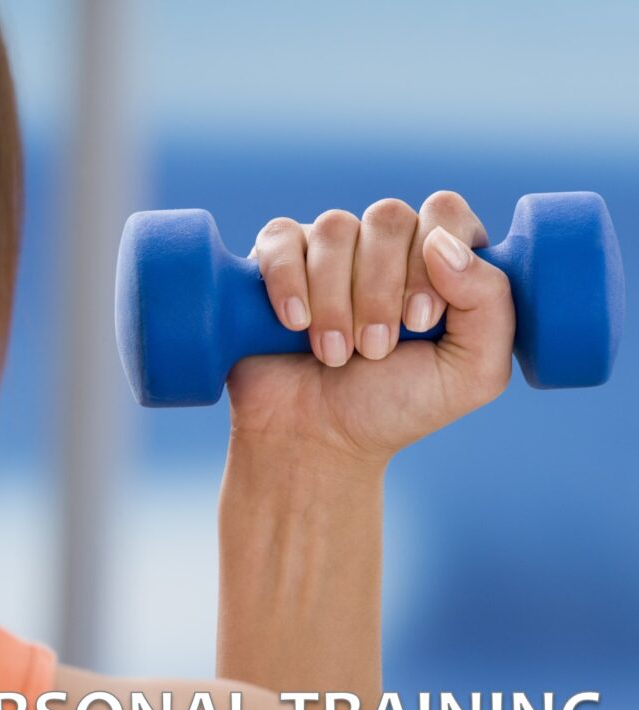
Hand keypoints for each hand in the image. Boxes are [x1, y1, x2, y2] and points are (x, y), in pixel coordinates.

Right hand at [227, 191, 515, 465]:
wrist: (317, 437)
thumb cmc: (393, 407)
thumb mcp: (470, 374)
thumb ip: (490, 304)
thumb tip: (442, 242)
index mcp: (440, 264)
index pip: (446, 213)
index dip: (433, 260)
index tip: (419, 321)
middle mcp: (386, 247)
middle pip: (388, 216)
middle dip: (380, 292)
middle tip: (375, 350)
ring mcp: (330, 250)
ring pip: (335, 228)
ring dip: (334, 301)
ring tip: (334, 354)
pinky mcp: (279, 259)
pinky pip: (281, 239)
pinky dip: (288, 282)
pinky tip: (295, 324)